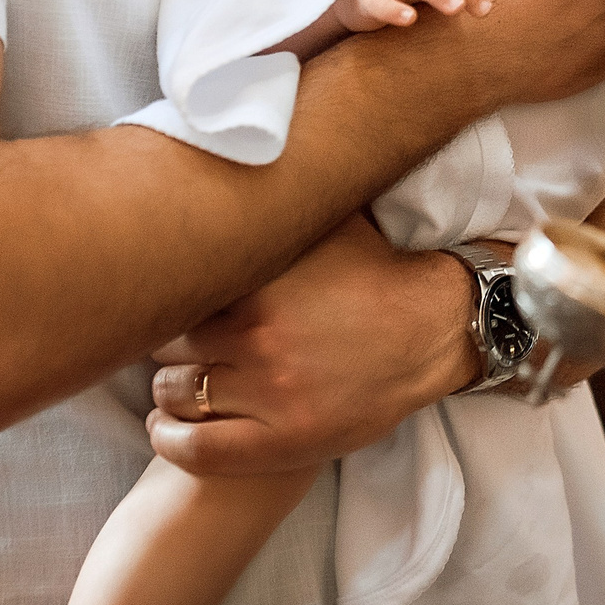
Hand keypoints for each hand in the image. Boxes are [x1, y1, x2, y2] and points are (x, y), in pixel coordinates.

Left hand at [146, 215, 476, 474]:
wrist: (436, 328)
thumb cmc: (377, 270)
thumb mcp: (327, 222)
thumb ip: (276, 203)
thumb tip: (233, 154)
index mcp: (259, 282)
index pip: (174, 292)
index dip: (169, 294)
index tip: (170, 295)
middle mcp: (258, 336)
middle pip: (167, 343)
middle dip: (169, 339)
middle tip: (180, 338)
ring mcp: (271, 393)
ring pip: (176, 394)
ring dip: (171, 388)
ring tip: (179, 379)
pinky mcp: (285, 441)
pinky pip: (196, 450)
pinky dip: (171, 439)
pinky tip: (167, 426)